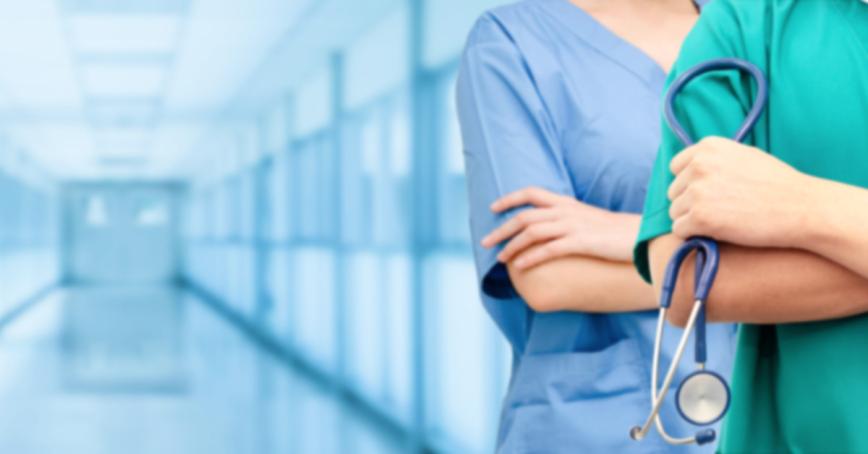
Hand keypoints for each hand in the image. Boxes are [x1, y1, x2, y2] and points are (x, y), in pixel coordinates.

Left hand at [480, 187, 639, 268]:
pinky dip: (531, 257)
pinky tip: (520, 266)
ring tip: (500, 259)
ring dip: (512, 246)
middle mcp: (567, 211)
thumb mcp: (588, 220)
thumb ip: (568, 221)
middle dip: (502, 229)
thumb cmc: (617, 232)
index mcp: (567, 203)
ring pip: (532, 232)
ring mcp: (574, 226)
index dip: (510, 199)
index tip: (493, 208)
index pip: (531, 193)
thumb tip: (551, 232)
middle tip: (485, 242)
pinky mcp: (582, 242)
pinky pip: (549, 249)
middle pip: (525, 216)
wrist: (643, 236)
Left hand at [668, 137, 816, 247]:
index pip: (676, 167)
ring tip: (723, 221)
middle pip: (674, 191)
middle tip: (721, 210)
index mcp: (708, 147)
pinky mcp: (700, 217)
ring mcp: (697, 191)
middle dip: (691, 203)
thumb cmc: (778, 184)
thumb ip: (715, 159)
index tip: (709, 193)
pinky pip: (680, 230)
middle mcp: (699, 165)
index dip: (690, 183)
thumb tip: (688, 169)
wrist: (802, 208)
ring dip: (693, 220)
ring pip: (675, 212)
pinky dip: (694, 235)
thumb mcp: (744, 155)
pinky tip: (717, 232)